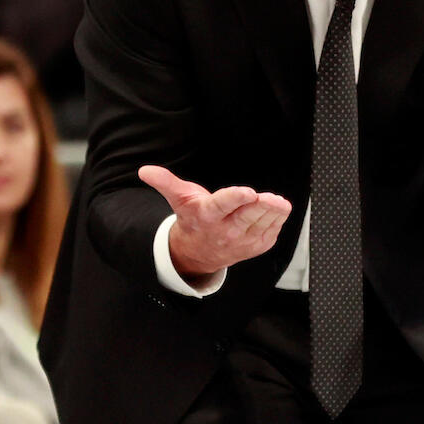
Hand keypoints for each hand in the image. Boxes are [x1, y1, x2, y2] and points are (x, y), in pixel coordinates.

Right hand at [139, 165, 291, 277]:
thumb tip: (144, 170)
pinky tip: (278, 210)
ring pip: (263, 225)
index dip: (237, 198)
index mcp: (208, 215)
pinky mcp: (256, 246)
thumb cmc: (193, 219)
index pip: (224, 205)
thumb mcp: (178, 198)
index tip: (249, 192)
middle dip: (263, 206)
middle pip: (248, 216)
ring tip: (279, 202)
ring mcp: (243, 242)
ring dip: (274, 213)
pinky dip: (277, 220)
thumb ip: (165, 182)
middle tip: (272, 198)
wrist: (197, 253)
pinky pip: (271, 232)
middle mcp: (226, 231)